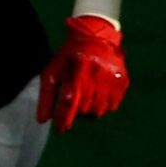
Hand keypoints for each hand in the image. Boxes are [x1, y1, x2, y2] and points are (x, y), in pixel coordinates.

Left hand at [37, 15, 127, 131]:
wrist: (94, 38)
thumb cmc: (68, 58)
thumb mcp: (52, 73)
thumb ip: (47, 97)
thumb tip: (42, 121)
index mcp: (78, 72)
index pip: (71, 102)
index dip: (64, 119)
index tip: (61, 129)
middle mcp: (98, 75)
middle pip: (85, 109)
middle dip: (76, 113)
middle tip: (73, 106)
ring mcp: (112, 78)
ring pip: (99, 110)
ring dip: (89, 112)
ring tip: (84, 102)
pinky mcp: (123, 80)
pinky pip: (113, 105)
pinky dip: (103, 107)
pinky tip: (97, 98)